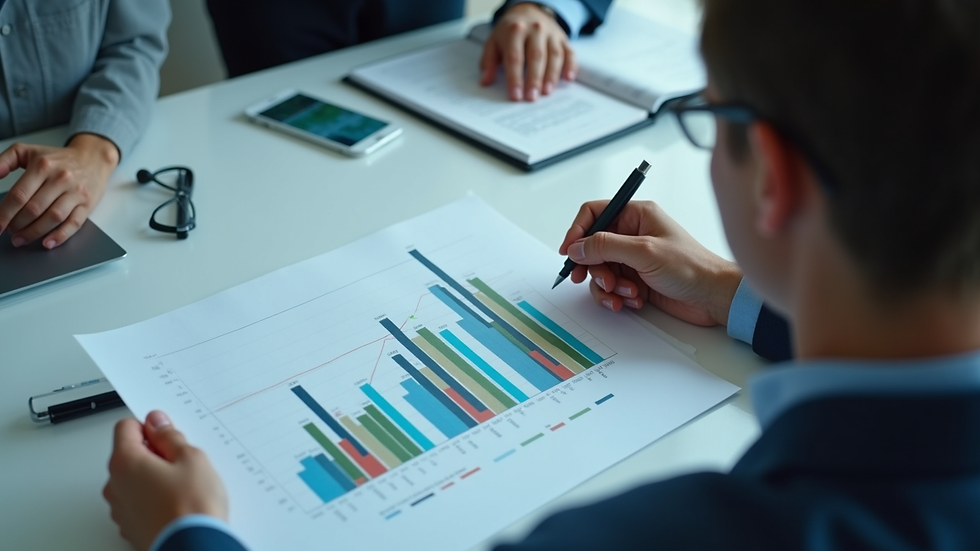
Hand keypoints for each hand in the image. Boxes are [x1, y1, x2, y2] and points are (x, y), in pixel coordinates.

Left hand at [0, 133, 117, 248]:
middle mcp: (61, 179)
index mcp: (43, 166)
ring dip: (34, 232)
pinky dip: (60, 236)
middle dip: (17, 224)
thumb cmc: (58, 159)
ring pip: (52, 218)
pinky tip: (47, 243)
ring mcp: (75, 192)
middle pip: (34, 209)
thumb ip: (4, 161)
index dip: (4, 213)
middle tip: (9, 231)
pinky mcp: (87, 204)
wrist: (92, 159)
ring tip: (21, 239)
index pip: (19, 195)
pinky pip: (73, 223)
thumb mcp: (27, 151)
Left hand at [103, 411, 227, 550]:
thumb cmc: (191, 507)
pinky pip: (138, 503)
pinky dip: (154, 499)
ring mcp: (121, 510)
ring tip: (183, 487)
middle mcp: (115, 486)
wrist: (193, 548)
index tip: (167, 434)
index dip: (150, 426)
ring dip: (154, 478)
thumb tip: (158, 424)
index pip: (125, 427)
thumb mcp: (191, 458)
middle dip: (153, 454)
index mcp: (126, 463)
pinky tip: (177, 504)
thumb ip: (170, 437)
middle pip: (129, 455)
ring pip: (134, 481)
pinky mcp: (131, 528)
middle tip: (182, 462)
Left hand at [480, 2, 576, 101]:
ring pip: (554, 55)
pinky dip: (571, 66)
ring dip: (551, 75)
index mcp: (514, 31)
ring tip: (547, 92)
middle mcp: (535, 30)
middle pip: (536, 56)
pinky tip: (568, 78)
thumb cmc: (510, 32)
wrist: (530, 11)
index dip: (515, 78)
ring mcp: (551, 34)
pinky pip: (569, 52)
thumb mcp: (494, 42)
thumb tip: (485, 81)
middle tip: (532, 98)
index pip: (515, 57)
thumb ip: (489, 62)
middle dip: (534, 79)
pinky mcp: (563, 39)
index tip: (515, 96)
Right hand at [559, 200, 742, 326]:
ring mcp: (633, 258)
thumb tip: (576, 247)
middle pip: (592, 246)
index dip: (577, 231)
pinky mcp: (635, 279)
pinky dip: (617, 296)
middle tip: (602, 280)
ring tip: (626, 292)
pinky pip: (611, 287)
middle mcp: (632, 234)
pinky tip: (634, 300)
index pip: (594, 213)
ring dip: (608, 285)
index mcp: (636, 215)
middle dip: (594, 267)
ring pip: (599, 270)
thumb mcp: (644, 251)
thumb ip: (605, 246)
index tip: (569, 252)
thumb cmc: (691, 267)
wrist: (714, 297)